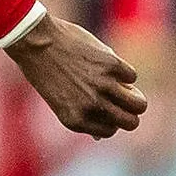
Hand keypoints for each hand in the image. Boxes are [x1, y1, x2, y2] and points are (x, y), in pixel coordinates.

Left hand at [8, 13, 145, 138]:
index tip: (106, 106)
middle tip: (124, 98)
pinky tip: (107, 64)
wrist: (35, 41)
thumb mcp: (60, 101)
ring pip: (139, 104)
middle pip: (132, 122)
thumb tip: (102, 134)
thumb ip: (82, 116)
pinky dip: (123, 70)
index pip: (111, 131)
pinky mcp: (112, 66)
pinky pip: (131, 76)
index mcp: (75, 120)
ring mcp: (103, 87)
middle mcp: (91, 107)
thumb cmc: (45, 70)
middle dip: (130, 112)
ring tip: (123, 85)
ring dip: (134, 94)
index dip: (111, 118)